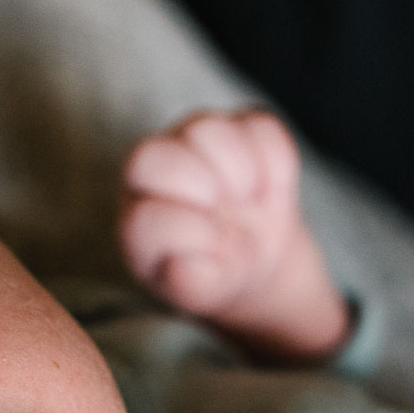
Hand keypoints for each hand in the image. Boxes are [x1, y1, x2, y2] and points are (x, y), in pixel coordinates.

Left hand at [121, 109, 351, 363]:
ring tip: (245, 203)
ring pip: (209, 131)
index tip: (216, 252)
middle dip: (203, 193)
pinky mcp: (238, 123)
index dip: (191, 235)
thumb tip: (185, 268)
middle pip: (154, 157)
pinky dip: (275, 164)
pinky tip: (264, 188)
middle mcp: (153, 166)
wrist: (253, 251)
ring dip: (241, 177)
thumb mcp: (201, 289)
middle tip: (225, 217)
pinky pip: (262, 128)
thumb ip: (192, 285)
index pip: (146, 216)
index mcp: (137, 215)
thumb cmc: (213, 271)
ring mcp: (193, 136)